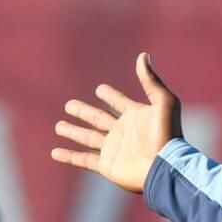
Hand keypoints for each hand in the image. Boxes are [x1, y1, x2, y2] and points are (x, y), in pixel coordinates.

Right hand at [50, 52, 181, 193]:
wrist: (164, 165)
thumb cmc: (166, 134)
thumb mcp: (163, 102)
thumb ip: (150, 80)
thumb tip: (142, 56)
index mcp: (135, 116)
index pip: (118, 102)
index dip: (110, 95)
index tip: (100, 90)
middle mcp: (122, 132)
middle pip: (97, 118)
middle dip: (83, 111)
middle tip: (68, 105)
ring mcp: (113, 149)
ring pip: (87, 137)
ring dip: (73, 131)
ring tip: (58, 126)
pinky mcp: (106, 165)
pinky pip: (83, 160)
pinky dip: (69, 157)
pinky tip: (55, 152)